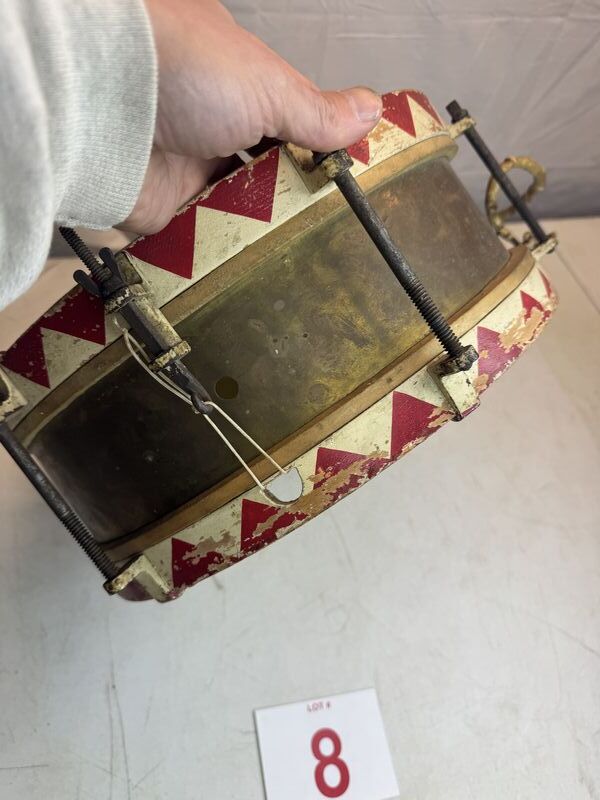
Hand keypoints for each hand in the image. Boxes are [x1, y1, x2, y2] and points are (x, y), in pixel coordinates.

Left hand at [122, 0, 381, 233]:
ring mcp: (187, 168)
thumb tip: (372, 111)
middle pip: (265, 170)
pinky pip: (206, 235)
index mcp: (234, 82)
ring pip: (240, 208)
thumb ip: (318, 111)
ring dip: (265, 226)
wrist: (103, 105)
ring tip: (306, 252)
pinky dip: (230, 247)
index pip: (287, 120)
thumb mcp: (268, 85)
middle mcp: (210, 123)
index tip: (343, 181)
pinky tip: (264, 262)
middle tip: (327, 226)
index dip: (315, 150)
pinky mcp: (167, 211)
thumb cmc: (185, 70)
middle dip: (293, 195)